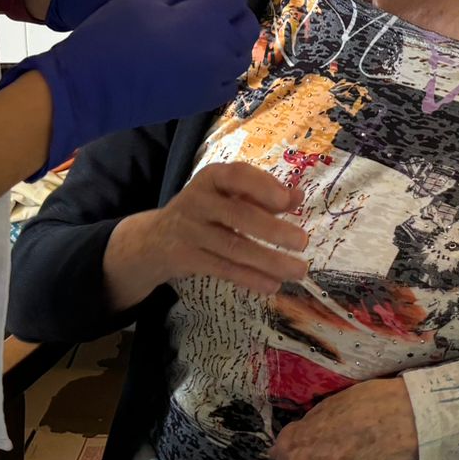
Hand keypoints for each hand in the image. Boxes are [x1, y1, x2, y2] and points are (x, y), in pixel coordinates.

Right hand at [22, 0, 258, 169]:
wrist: (90, 90)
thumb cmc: (112, 35)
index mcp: (205, 20)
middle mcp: (219, 51)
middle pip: (247, 26)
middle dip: (234, 10)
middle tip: (212, 5)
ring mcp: (214, 80)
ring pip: (242, 54)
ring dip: (232, 39)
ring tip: (207, 33)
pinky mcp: (203, 102)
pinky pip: (230, 82)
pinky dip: (224, 68)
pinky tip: (203, 61)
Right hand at [117, 163, 309, 298]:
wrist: (155, 239)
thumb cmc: (205, 212)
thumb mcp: (227, 196)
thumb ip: (261, 195)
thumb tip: (297, 196)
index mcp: (211, 178)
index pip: (237, 175)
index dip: (262, 186)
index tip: (287, 200)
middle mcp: (197, 201)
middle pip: (238, 215)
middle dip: (272, 229)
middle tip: (303, 242)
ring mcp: (190, 231)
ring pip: (233, 248)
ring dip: (269, 261)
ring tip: (298, 270)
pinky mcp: (186, 258)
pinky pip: (223, 269)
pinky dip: (250, 278)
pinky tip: (273, 285)